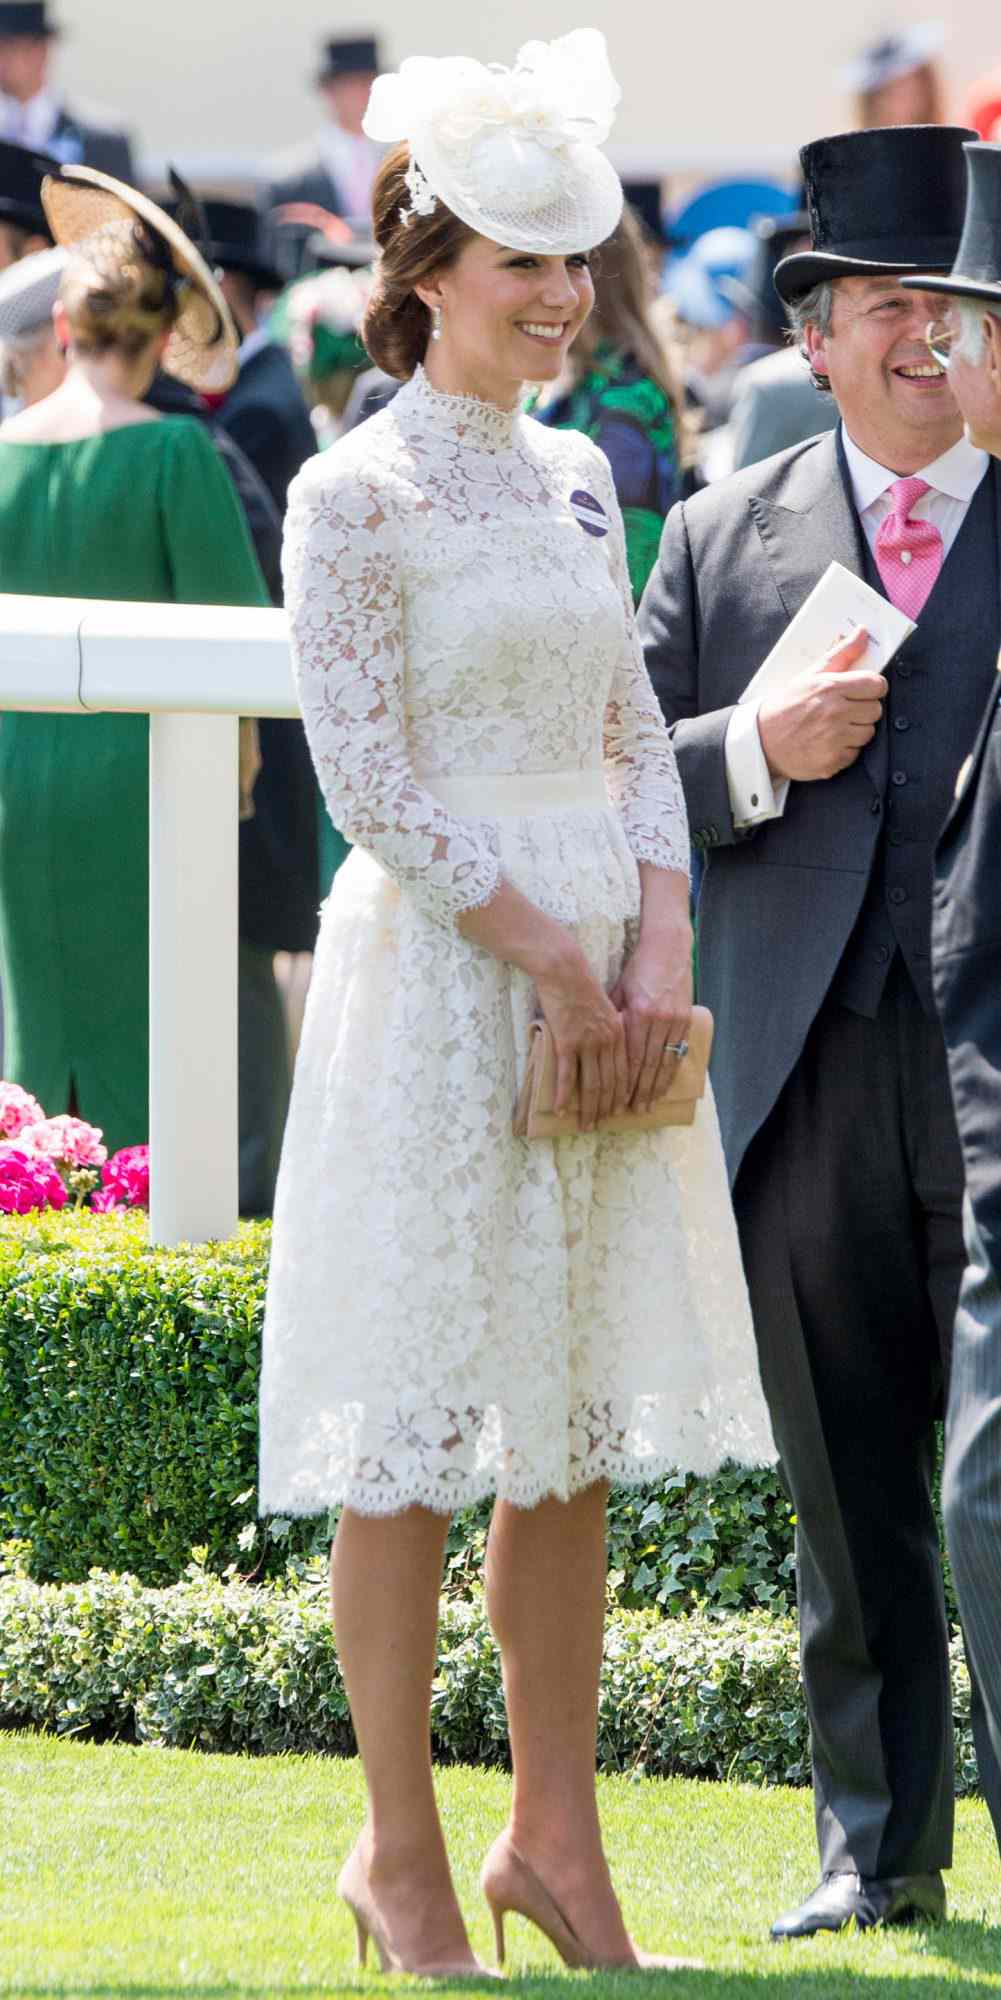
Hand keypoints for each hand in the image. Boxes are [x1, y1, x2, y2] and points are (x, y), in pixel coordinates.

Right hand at [535, 941, 627, 1131]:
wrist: (564, 969)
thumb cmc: (582, 985)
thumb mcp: (606, 1006)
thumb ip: (610, 1027)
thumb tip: (608, 1046)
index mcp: (619, 1033)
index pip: (624, 1072)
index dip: (622, 1095)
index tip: (619, 1111)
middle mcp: (607, 1041)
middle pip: (610, 1083)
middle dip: (606, 1108)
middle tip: (599, 1126)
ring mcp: (587, 1043)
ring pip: (591, 1084)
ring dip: (588, 1108)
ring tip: (584, 1124)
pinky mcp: (566, 1041)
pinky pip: (567, 1075)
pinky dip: (564, 1094)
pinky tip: (561, 1108)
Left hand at [611, 927, 693, 1114]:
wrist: (669, 948)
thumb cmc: (638, 969)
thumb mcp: (619, 991)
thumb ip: (613, 1018)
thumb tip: (600, 1045)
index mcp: (638, 1014)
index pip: (630, 1058)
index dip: (624, 1082)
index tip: (616, 1099)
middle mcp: (659, 1021)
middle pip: (648, 1066)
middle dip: (639, 1092)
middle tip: (631, 1112)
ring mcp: (675, 1021)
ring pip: (665, 1063)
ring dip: (656, 1088)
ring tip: (647, 1106)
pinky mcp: (686, 1020)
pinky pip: (678, 1053)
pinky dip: (671, 1072)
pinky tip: (664, 1086)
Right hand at [758, 628, 886, 782]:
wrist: (761, 740)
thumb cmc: (786, 705)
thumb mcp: (810, 674)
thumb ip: (842, 653)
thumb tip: (862, 632)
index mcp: (831, 687)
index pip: (876, 685)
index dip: (872, 688)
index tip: (863, 691)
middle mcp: (834, 713)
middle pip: (876, 710)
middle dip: (863, 709)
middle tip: (844, 710)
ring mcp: (834, 739)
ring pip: (868, 733)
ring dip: (856, 730)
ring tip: (835, 727)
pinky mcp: (832, 761)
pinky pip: (855, 753)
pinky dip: (844, 750)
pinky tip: (828, 743)